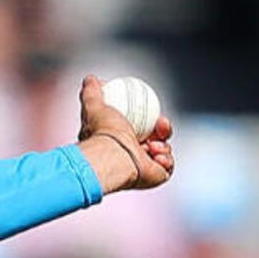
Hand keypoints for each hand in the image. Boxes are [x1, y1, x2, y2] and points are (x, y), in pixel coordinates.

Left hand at [75, 74, 175, 193]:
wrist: (111, 157)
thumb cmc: (102, 132)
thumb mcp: (95, 106)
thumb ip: (91, 92)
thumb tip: (90, 79)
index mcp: (120, 142)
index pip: (142, 129)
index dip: (154, 121)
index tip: (158, 116)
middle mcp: (131, 156)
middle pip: (157, 141)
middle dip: (163, 131)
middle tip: (162, 126)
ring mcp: (142, 169)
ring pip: (164, 153)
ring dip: (164, 146)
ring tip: (154, 146)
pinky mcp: (153, 178)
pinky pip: (168, 168)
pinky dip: (166, 160)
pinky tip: (157, 156)